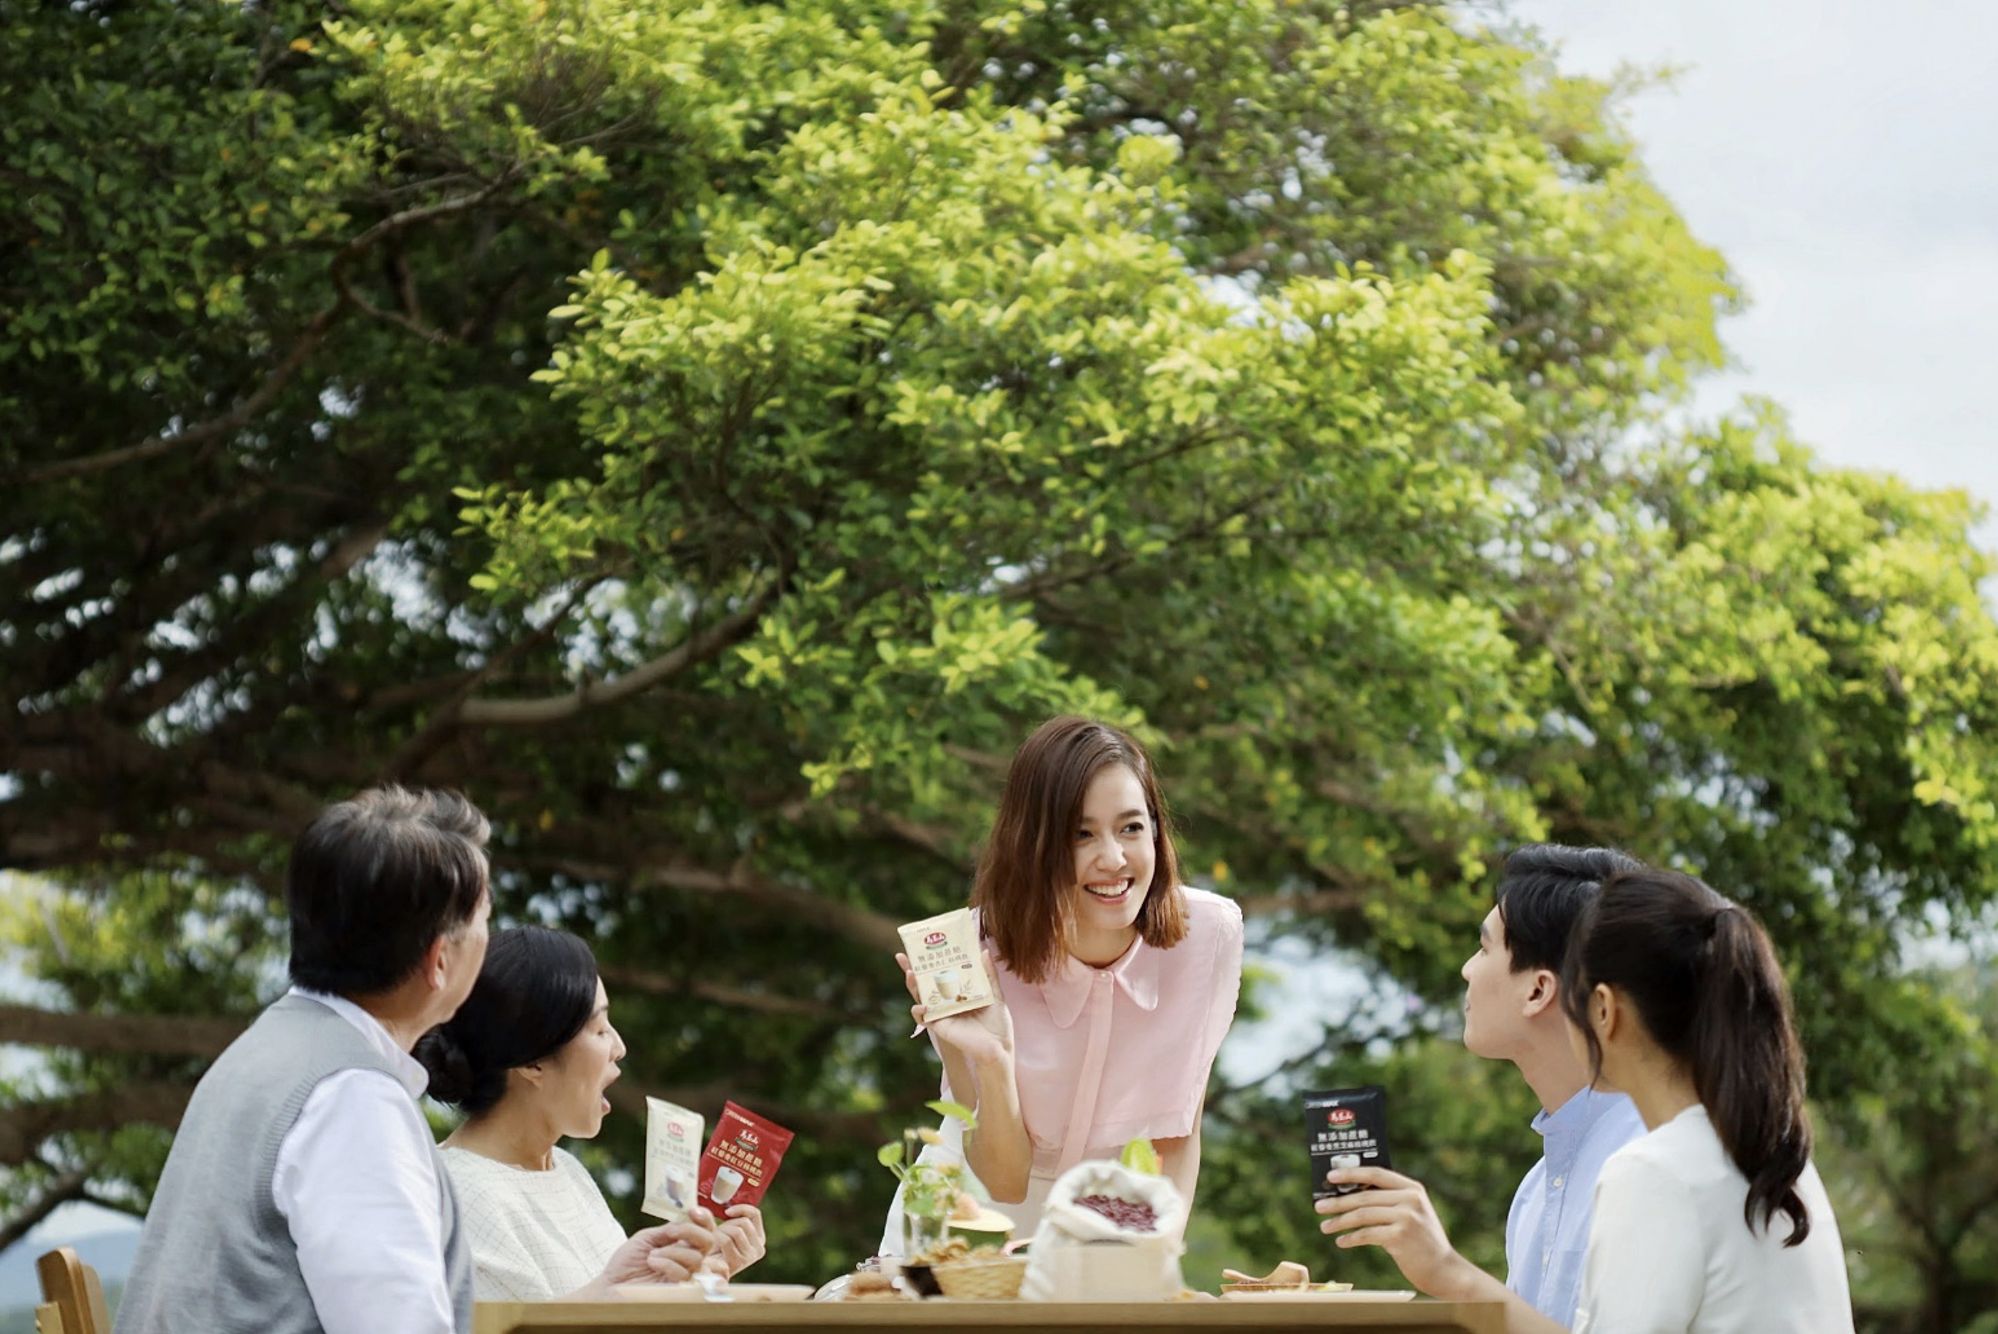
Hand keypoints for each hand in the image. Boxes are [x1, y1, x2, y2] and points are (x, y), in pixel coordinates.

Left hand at [598, 1207, 721, 1286]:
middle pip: (708, 1242)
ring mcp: (685, 1276)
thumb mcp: (647, 1237)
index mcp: (681, 1244)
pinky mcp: (679, 1292)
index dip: (705, 1219)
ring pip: (696, 1258)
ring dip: (672, 1252)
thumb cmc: (626, 1263)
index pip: (705, 1230)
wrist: (611, 1285)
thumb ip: (668, 1229)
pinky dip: (668, 1264)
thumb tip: (686, 1220)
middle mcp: (686, 1259)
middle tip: (672, 1232)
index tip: (693, 1211)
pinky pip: (685, 1274)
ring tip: (652, 1255)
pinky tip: (653, 1263)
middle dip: (692, 1232)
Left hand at [710, 1204, 766, 1275]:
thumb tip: (727, 1209)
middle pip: (744, 1222)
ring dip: (721, 1232)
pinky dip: (717, 1239)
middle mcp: (759, 1249)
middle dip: (727, 1224)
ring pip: (736, 1231)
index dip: (741, 1208)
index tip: (727, 1212)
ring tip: (715, 1242)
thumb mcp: (728, 1230)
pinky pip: (727, 1240)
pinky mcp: (739, 1262)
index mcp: (759, 1239)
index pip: (755, 1214)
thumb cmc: (715, 1249)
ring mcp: (750, 1257)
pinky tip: (713, 1248)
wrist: (704, 1272)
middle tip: (718, 1235)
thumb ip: (733, 1217)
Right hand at [898, 950, 1013, 1066]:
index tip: (923, 946)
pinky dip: (919, 1010)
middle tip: (903, 955)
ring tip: (910, 973)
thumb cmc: (997, 1023)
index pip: (941, 973)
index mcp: (959, 992)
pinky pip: (924, 1017)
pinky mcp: (940, 1025)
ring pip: (922, 996)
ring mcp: (942, 1013)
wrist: (998, 1047)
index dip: (931, 961)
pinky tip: (922, 1004)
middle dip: (913, 969)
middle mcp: (948, 1001)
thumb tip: (984, 950)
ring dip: (913, 985)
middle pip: (927, 982)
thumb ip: (988, 974)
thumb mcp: (994, 994)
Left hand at [1315, 1167, 1477, 1298]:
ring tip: (1325, 1226)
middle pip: (1364, 1196)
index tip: (1330, 1177)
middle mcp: (1410, 1200)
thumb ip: (1389, 1202)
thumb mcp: (1412, 1214)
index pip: (1377, 1174)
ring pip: (1362, 1215)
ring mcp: (1406, 1217)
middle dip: (1338, 1201)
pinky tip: (1341, 1241)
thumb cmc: (1421, 1242)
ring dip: (1339, 1221)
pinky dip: (1350, 1238)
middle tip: (1319, 1206)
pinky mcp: (1400, 1237)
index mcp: (1413, 1189)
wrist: (1444, 1270)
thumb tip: (1348, 1196)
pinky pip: (1367, 1234)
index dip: (1352, 1173)